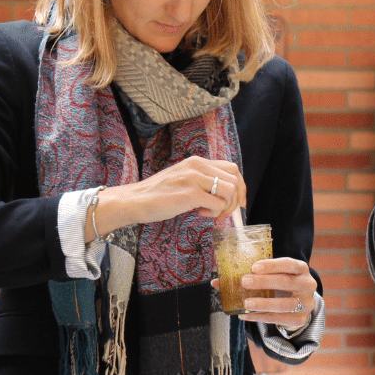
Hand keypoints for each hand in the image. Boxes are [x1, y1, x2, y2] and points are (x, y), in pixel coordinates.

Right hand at [88, 157, 245, 241]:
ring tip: (208, 212)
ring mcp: (194, 178)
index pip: (232, 168)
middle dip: (234, 200)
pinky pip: (218, 204)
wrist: (135, 200)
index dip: (240, 187)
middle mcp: (197, 165)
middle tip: (222, 212)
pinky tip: (199, 213)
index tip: (238, 203)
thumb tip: (226, 194)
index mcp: (197, 161)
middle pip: (235, 179)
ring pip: (230, 191)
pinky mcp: (190, 194)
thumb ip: (202, 180)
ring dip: (224, 207)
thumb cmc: (158, 194)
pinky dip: (213, 213)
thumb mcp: (183, 179)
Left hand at [224, 257, 316, 328]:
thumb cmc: (280, 284)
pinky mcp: (300, 319)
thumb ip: (250, 275)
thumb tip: (216, 282)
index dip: (272, 265)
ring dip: (263, 303)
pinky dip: (260, 317)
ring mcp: (306, 303)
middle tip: (244, 281)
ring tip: (246, 303)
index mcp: (301, 269)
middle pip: (286, 282)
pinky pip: (278, 319)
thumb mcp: (272, 276)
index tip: (253, 267)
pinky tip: (245, 315)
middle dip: (263, 282)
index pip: (289, 264)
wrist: (299, 303)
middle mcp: (307, 284)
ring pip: (284, 304)